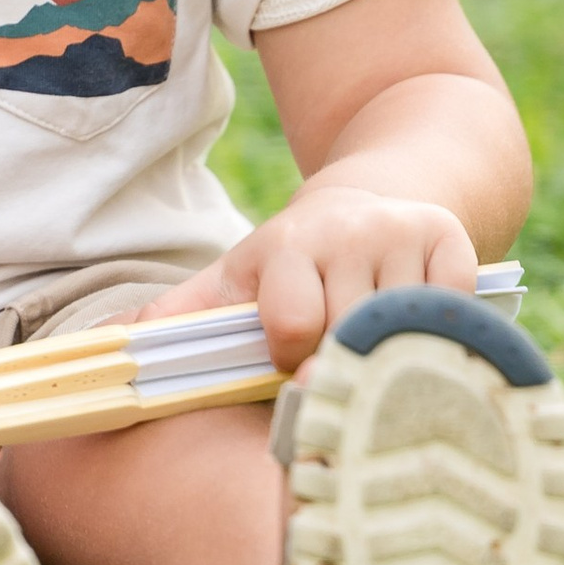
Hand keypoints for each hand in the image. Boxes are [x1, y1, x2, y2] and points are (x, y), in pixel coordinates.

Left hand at [141, 186, 482, 374]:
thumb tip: (110, 342)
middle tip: (336, 363)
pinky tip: (418, 337)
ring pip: (400, 331)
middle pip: (347, 335)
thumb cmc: (292, 265)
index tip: (290, 363)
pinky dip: (439, 336)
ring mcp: (402, 237)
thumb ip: (178, 316)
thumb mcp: (233, 280)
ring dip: (389, 357)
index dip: (290, 360)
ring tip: (374, 354)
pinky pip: (452, 313)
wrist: (371, 201)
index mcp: (283, 246)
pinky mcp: (453, 243)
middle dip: (339, 363)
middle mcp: (345, 233)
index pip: (290, 324)